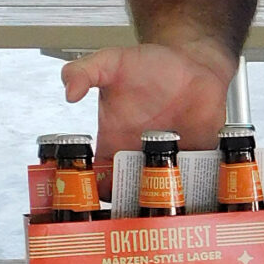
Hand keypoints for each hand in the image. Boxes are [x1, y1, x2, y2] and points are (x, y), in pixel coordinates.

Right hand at [60, 43, 233, 191]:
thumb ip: (85, 71)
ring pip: (161, 192)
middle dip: (129, 201)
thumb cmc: (151, 65)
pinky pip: (193, 180)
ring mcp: (167, 159)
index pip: (98, 175)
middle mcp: (139, 153)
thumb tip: (69, 91)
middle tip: (136, 195)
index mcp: (114, 140)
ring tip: (164, 189)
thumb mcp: (112, 62)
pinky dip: (193, 184)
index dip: (94, 189)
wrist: (192, 62)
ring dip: (162, 195)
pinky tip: (192, 180)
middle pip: (129, 192)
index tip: (99, 191)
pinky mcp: (195, 157)